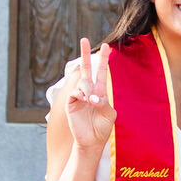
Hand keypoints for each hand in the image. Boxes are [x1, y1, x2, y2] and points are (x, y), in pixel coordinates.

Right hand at [66, 37, 115, 155]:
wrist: (92, 141)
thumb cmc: (102, 128)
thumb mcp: (109, 114)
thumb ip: (103, 103)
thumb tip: (92, 97)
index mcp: (100, 92)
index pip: (101, 72)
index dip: (104, 60)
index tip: (107, 46)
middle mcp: (89, 91)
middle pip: (86, 69)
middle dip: (85, 54)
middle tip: (84, 39)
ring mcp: (79, 96)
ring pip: (82, 82)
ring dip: (88, 89)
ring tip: (91, 101)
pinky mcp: (71, 103)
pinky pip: (75, 92)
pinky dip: (82, 94)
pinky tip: (86, 100)